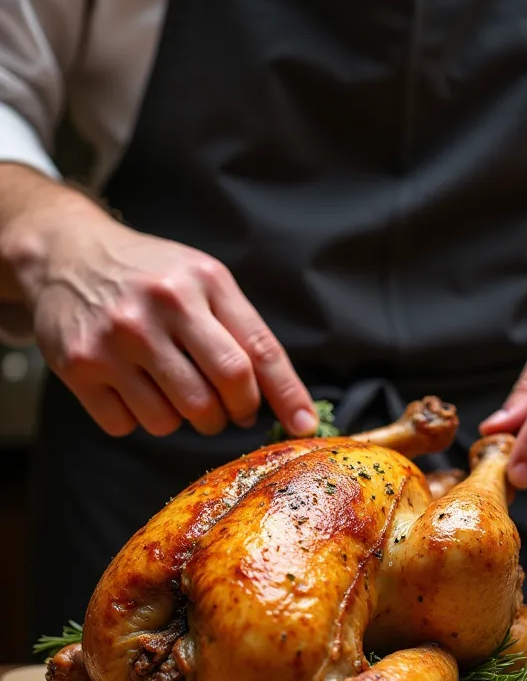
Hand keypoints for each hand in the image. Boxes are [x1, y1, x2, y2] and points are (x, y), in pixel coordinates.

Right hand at [1, 169, 316, 438]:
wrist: (66, 254)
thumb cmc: (150, 274)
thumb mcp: (202, 279)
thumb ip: (241, 329)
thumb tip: (281, 398)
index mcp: (203, 281)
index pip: (258, 351)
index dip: (287, 396)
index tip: (305, 426)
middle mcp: (161, 306)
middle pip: (221, 391)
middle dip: (232, 413)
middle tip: (226, 409)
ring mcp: (117, 337)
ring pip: (173, 419)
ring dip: (183, 419)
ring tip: (172, 389)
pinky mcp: (80, 365)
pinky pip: (127, 425)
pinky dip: (137, 419)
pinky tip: (132, 388)